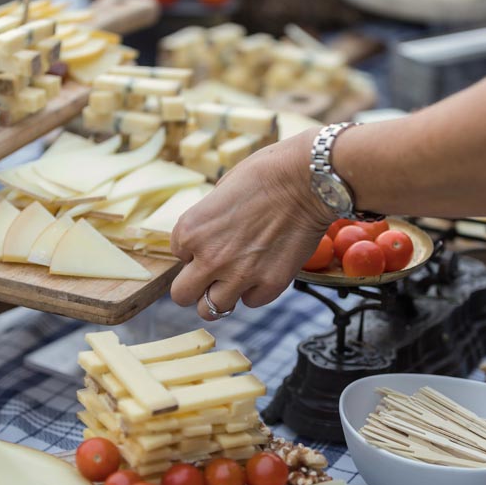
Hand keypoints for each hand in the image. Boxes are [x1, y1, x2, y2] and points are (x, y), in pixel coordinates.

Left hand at [170, 129, 336, 320]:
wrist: (307, 180)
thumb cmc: (265, 174)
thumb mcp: (221, 190)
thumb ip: (207, 221)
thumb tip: (206, 237)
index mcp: (190, 231)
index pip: (178, 256)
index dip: (195, 249)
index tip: (214, 239)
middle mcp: (209, 258)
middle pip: (182, 295)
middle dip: (195, 287)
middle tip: (211, 277)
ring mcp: (239, 275)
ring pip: (211, 310)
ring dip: (221, 296)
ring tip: (236, 280)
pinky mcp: (269, 285)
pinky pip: (251, 302)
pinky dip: (255, 291)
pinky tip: (264, 271)